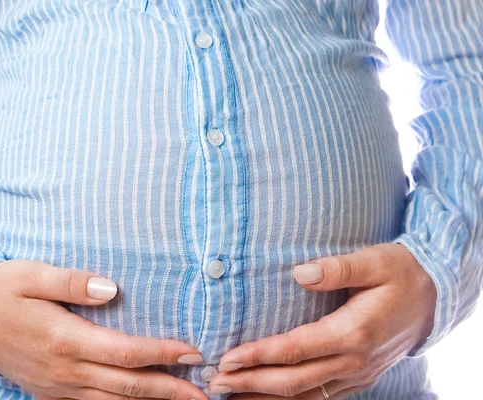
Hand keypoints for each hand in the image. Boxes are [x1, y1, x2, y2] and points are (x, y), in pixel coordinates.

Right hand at [0, 259, 209, 399]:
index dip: (163, 354)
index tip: (194, 352)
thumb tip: (112, 288)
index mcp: (65, 340)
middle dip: (171, 389)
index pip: (126, 351)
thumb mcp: (32, 275)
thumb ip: (73, 282)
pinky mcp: (54, 392)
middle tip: (207, 392)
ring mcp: (60, 387)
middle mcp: (66, 370)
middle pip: (129, 386)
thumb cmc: (0, 291)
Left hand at [207, 243, 436, 398]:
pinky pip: (320, 397)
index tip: (227, 358)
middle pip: (293, 382)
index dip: (258, 356)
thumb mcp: (375, 261)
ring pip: (305, 397)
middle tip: (216, 383)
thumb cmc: (401, 273)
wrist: (435, 296)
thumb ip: (337, 267)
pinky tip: (266, 398)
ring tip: (231, 397)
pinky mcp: (358, 377)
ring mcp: (357, 374)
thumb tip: (300, 272)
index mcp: (353, 332)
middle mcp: (354, 361)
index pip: (295, 350)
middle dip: (250, 384)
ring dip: (265, 399)